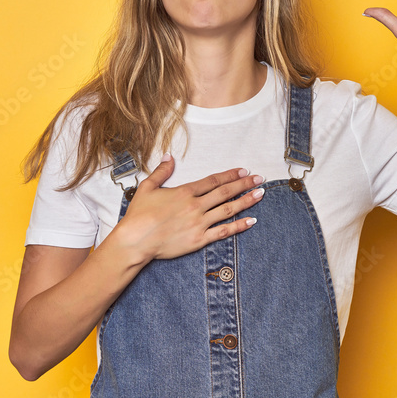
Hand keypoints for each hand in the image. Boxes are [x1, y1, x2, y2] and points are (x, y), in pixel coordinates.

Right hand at [113, 153, 264, 261]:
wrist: (136, 241)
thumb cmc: (139, 215)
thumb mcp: (147, 188)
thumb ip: (161, 172)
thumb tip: (169, 157)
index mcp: (185, 192)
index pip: (213, 180)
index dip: (230, 175)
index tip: (243, 171)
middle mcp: (195, 206)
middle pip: (225, 192)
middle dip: (244, 184)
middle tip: (260, 179)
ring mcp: (199, 223)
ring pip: (228, 210)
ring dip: (246, 201)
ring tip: (260, 194)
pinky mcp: (199, 240)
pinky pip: (223, 231)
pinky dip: (238, 226)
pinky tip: (251, 221)